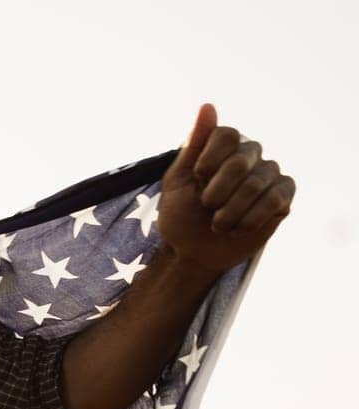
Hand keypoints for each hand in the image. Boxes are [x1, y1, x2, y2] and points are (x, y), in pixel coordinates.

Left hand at [157, 103, 294, 276]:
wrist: (192, 251)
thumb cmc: (181, 214)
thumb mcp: (177, 181)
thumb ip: (194, 145)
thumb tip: (208, 105)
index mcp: (224, 147)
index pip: (226, 135)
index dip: (208, 160)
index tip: (196, 179)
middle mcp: (250, 154)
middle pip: (240, 160)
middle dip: (216, 192)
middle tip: (206, 207)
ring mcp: (269, 174)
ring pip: (256, 183)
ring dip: (229, 212)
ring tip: (218, 224)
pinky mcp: (283, 197)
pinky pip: (275, 199)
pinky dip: (250, 219)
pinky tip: (238, 228)